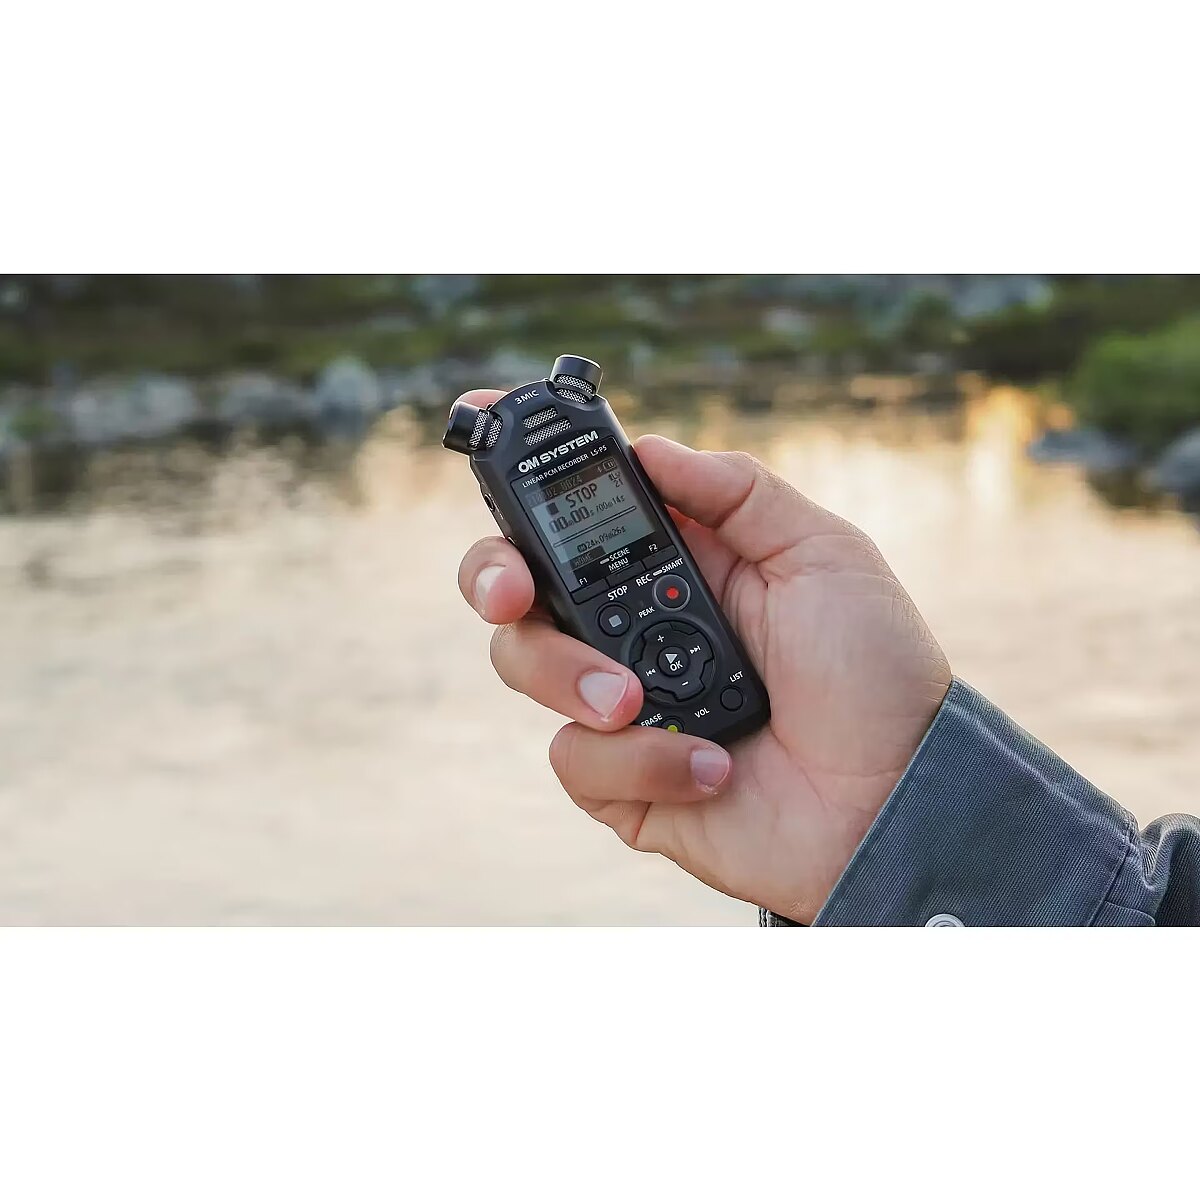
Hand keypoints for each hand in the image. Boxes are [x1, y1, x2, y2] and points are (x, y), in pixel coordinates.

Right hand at [456, 394, 951, 922]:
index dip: (522, 475)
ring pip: (525, 665)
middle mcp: (633, 627)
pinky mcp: (622, 781)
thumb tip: (652, 449)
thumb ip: (736, 491)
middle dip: (494, 574)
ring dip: (573, 676)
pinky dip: (641, 760)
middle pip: (518, 583)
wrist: (895, 799)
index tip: (474, 427)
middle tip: (516, 589)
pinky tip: (709, 764)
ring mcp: (621, 704)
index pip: (580, 510)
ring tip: (642, 697)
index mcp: (674, 565)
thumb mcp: (822, 554)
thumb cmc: (874, 672)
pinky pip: (577, 758)